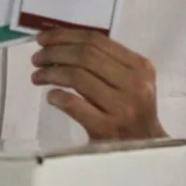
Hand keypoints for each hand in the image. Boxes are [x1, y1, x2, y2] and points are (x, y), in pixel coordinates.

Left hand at [30, 29, 166, 140]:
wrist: (149, 149)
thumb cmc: (134, 112)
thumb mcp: (131, 81)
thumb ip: (107, 62)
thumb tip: (62, 44)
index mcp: (140, 66)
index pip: (97, 40)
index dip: (64, 36)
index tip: (43, 39)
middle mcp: (134, 83)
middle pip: (85, 55)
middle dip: (54, 52)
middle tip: (37, 58)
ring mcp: (122, 107)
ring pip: (77, 76)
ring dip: (51, 73)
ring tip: (37, 76)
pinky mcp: (107, 129)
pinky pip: (74, 104)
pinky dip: (57, 96)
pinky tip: (51, 96)